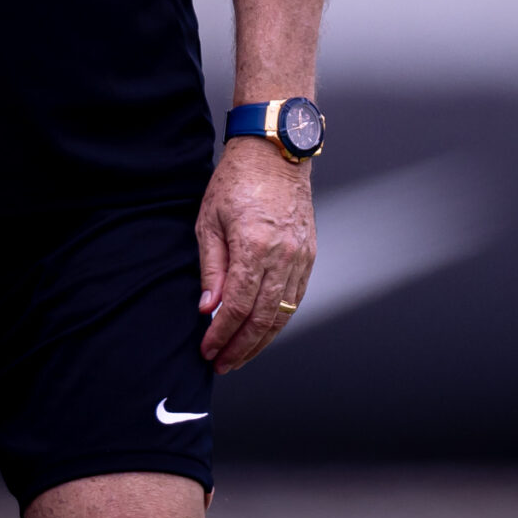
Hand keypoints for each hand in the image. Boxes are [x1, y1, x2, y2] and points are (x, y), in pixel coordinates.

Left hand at [195, 137, 314, 373]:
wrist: (274, 153)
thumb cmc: (236, 180)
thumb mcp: (209, 220)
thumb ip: (212, 267)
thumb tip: (209, 308)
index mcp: (255, 247)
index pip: (239, 307)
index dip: (222, 334)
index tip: (208, 350)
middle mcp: (283, 256)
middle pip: (264, 319)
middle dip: (242, 347)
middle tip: (223, 363)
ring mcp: (300, 256)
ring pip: (284, 313)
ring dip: (262, 340)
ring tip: (241, 354)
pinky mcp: (308, 254)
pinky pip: (296, 298)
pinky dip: (280, 319)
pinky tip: (264, 330)